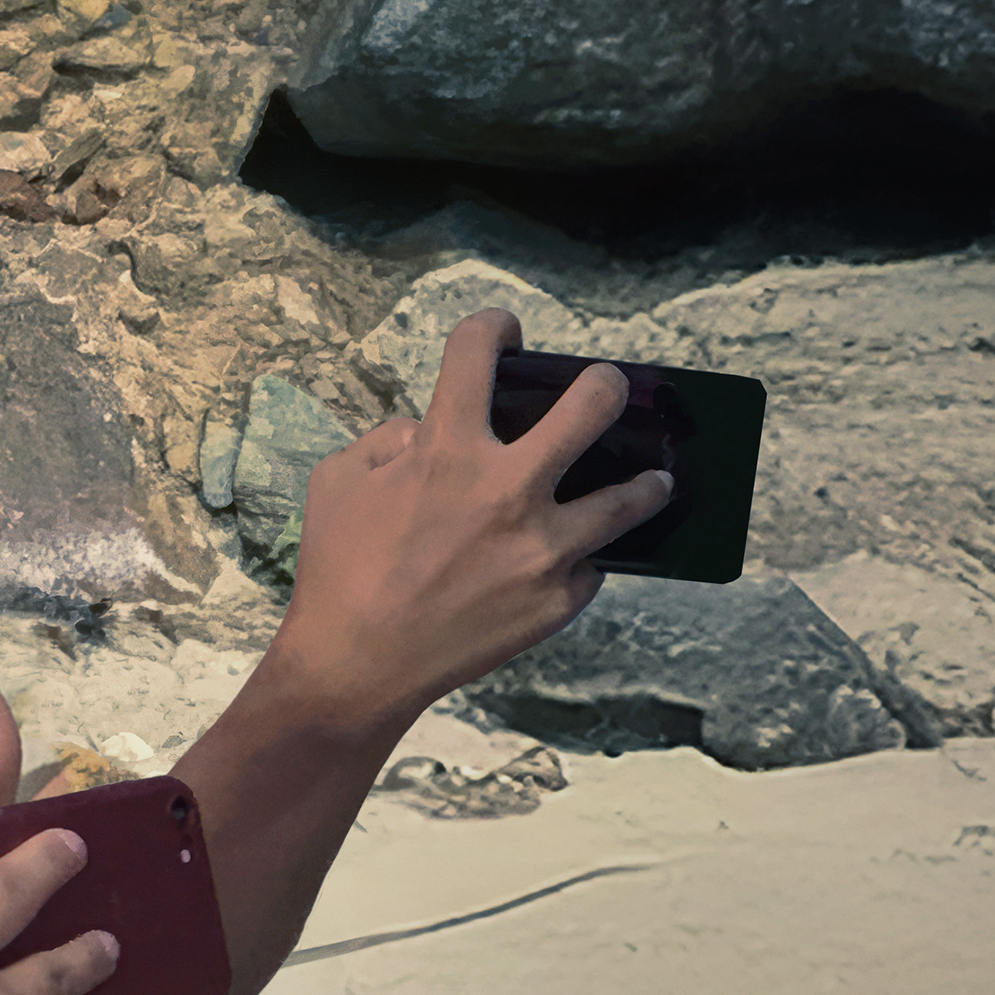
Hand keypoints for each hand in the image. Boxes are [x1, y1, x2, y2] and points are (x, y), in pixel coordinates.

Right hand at [284, 311, 664, 720]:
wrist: (356, 667)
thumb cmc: (339, 571)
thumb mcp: (338, 482)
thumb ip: (388, 440)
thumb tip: (427, 430)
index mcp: (446, 450)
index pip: (477, 352)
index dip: (492, 327)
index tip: (504, 332)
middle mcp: (507, 490)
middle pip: (591, 409)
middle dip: (606, 386)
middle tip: (607, 388)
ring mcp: (541, 548)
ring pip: (627, 499)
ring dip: (646, 482)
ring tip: (655, 478)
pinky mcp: (557, 600)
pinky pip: (589, 567)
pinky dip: (581, 558)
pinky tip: (577, 557)